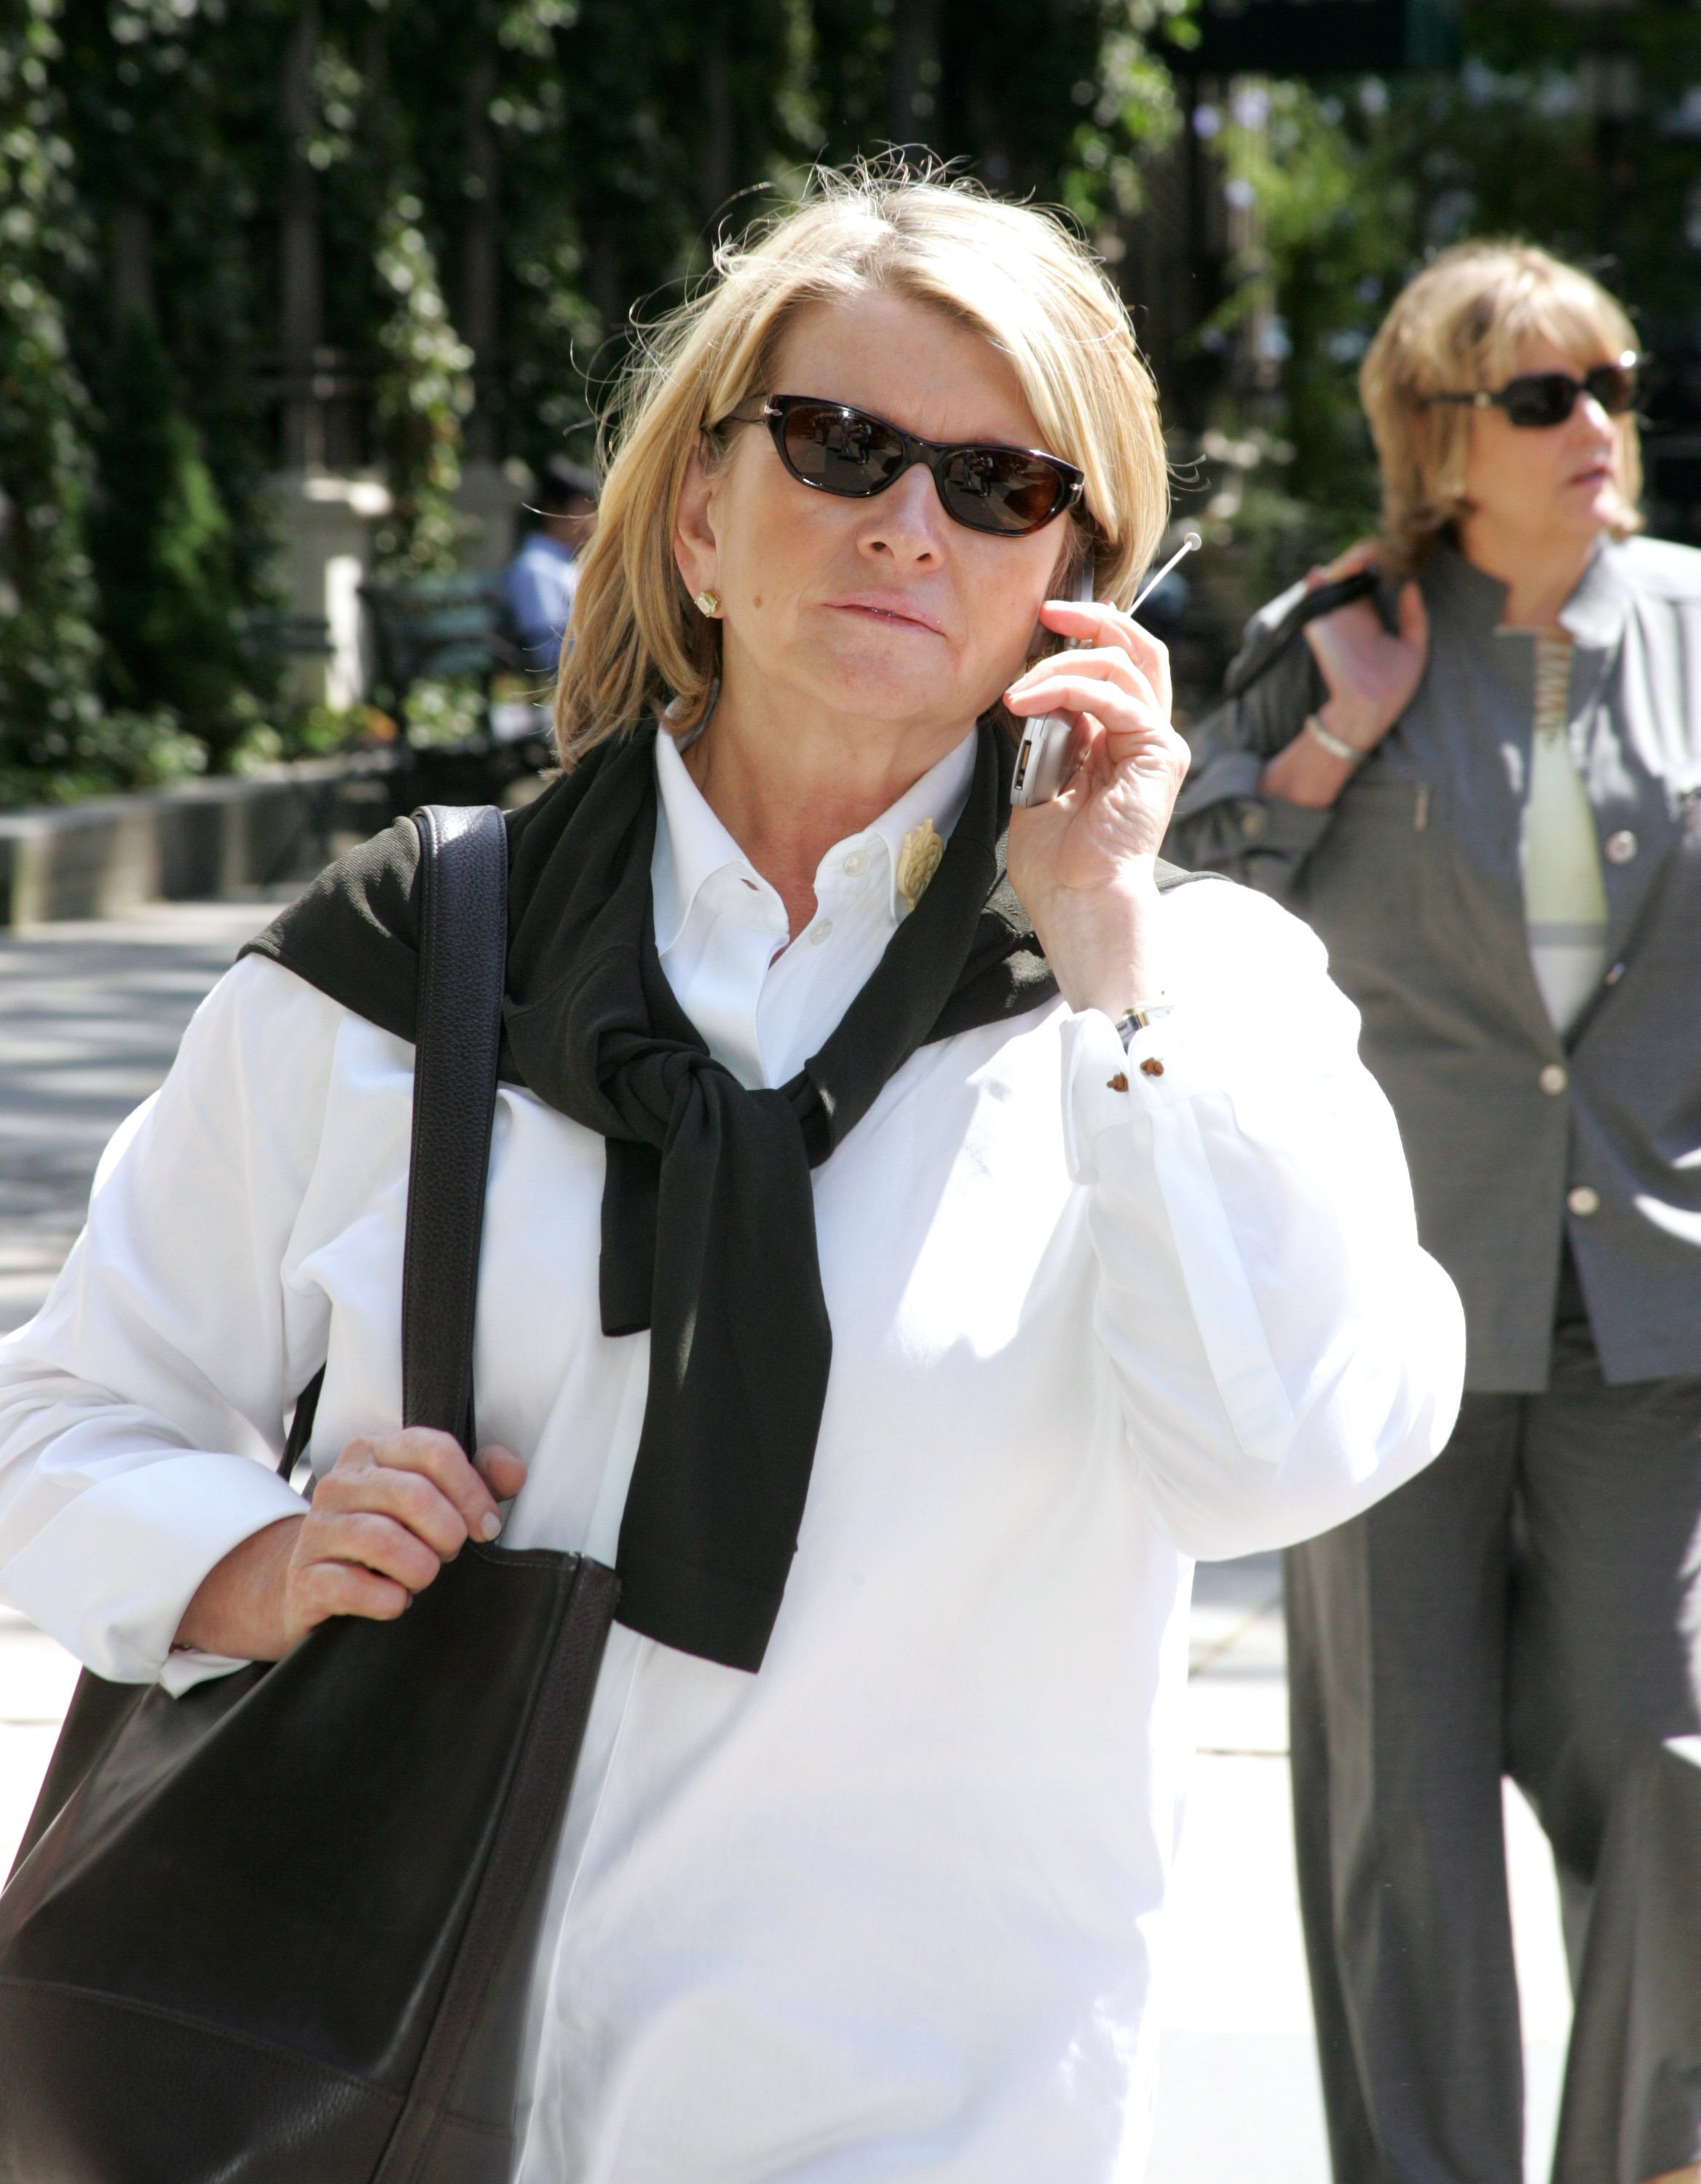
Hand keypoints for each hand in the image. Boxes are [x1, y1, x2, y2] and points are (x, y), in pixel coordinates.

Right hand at [174, 1430, 527, 1662]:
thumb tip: (515, 1473)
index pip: (434, 1450)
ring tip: (424, 1577)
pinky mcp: (304, 1578)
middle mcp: (340, 1482)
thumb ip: (479, 1479)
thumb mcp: (437, 1500)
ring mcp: (317, 1529)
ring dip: (420, 1567)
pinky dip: (387, 1600)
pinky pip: (350, 1586)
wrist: (317, 1586)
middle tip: (450, 1554)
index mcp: (375, 1450)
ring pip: (381, 1539)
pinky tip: (397, 1602)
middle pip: (412, 1494)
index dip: (471, 1490)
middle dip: (447, 1533)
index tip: (487, 1527)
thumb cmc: (391, 1536)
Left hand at [1003, 596, 1190, 1016]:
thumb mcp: (1039, 780)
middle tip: (1045, 611)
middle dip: (1092, 618)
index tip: (1038, 623)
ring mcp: (1158, 742)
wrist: (1078, 902)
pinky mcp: (1161, 754)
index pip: (1113, 664)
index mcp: (1119, 740)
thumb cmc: (1056, 861)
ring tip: (1019, 689)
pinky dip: (1068, 688)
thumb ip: (1046, 733)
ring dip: (1064, 661)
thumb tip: (1031, 691)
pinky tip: (1029, 701)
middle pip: (1137, 647)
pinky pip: (1116, 697)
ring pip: (1124, 662)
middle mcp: (1146, 735)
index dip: (1080, 635)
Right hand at [1260, 541, 1427, 809]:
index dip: (1378, 563)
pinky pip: (1312, 599)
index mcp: (1369, 620)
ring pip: (1331, 580)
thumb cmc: (1394, 686)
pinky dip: (1315, 581)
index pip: (1368, 582)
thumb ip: (1414, 616)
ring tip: (1364, 552)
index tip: (1393, 551)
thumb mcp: (1414, 647)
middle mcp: (1349, 616)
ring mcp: (1333, 620)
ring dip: (1344, 562)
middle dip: (1362, 556)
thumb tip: (1412, 585)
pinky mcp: (1320, 626)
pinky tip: (1331, 569)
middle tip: (1379, 547)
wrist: (1370, 709)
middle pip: (1349, 575)